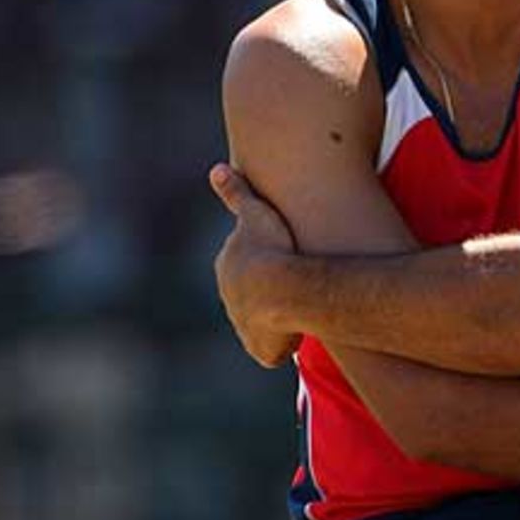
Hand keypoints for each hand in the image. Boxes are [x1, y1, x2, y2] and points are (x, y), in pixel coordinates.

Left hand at [210, 163, 301, 366]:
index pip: (247, 270)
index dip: (270, 266)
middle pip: (253, 299)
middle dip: (271, 296)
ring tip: (303, 310)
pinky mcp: (261, 349)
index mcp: (228, 269)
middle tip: (298, 287)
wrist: (282, 286)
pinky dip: (284, 345)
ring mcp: (244, 326)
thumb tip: (216, 168)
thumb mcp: (254, 212)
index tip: (289, 263)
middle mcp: (230, 300)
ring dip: (280, 320)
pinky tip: (301, 333)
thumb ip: (236, 192)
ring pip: (263, 324)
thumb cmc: (273, 246)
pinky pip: (272, 350)